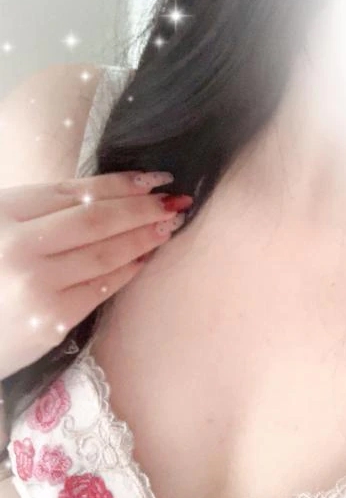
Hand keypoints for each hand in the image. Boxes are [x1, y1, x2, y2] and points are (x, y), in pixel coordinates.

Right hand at [0, 171, 191, 380]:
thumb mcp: (0, 227)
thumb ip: (39, 212)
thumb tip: (109, 195)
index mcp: (2, 211)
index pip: (74, 191)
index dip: (120, 183)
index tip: (154, 178)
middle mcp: (17, 244)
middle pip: (96, 218)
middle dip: (142, 207)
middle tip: (176, 200)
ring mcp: (35, 283)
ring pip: (105, 252)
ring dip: (144, 236)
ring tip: (169, 225)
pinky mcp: (51, 318)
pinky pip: (102, 286)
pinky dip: (129, 268)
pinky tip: (146, 257)